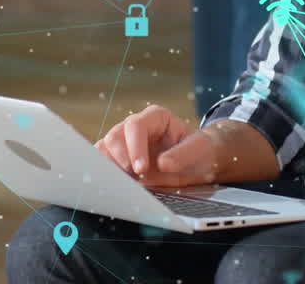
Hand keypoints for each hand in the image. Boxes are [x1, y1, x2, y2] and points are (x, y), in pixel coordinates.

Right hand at [95, 105, 221, 186]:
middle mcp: (136, 128)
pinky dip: (106, 174)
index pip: (135, 126)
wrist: (200, 162)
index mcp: (155, 118)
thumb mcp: (200, 149)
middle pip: (114, 136)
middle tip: (132, 179)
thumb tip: (163, 163)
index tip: (141, 168)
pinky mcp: (121, 161)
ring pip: (104, 149)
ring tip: (123, 184)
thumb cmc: (200, 151)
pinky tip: (115, 186)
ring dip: (109, 168)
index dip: (135, 146)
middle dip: (119, 159)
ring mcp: (126, 144)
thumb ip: (183, 154)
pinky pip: (104, 164)